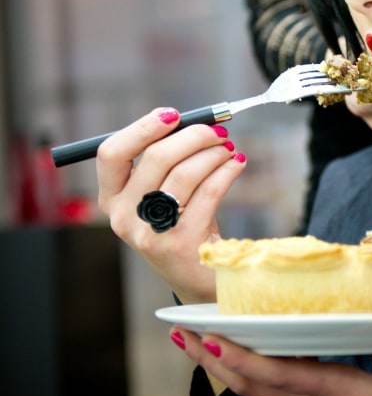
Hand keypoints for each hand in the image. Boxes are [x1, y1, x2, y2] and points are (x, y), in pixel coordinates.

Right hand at [96, 108, 246, 303]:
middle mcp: (124, 218)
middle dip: (192, 135)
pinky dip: (227, 170)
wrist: (199, 280)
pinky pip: (209, 191)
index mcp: (112, 200)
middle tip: (217, 131)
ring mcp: (151, 233)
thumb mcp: (162, 196)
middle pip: (155, 157)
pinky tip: (237, 164)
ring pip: (185, 173)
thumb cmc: (183, 226)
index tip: (173, 115)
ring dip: (213, 153)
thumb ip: (165, 162)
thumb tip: (192, 121)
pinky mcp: (181, 243)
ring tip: (228, 149)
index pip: (111, 154)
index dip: (142, 128)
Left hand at [172, 322, 371, 395]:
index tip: (210, 341)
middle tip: (179, 333)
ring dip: (221, 369)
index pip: (278, 375)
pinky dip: (243, 381)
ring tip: (190, 344)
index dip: (241, 359)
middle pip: (251, 382)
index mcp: (333, 394)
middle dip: (213, 358)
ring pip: (254, 393)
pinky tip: (229, 367)